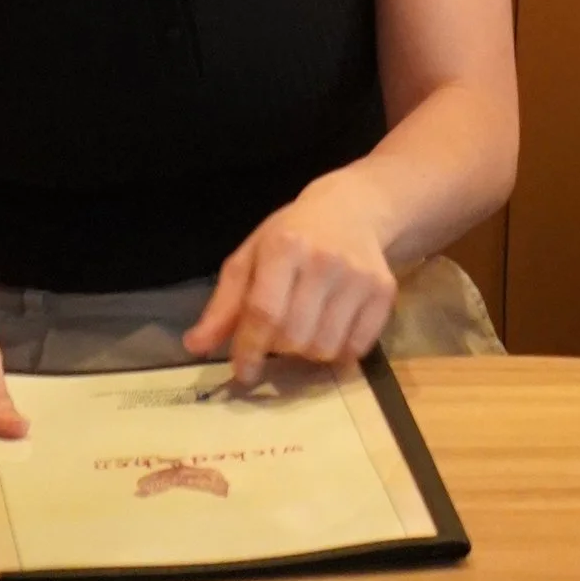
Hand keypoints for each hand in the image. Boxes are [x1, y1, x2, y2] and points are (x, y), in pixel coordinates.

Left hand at [185, 175, 400, 381]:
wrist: (354, 208)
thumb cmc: (294, 234)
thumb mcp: (251, 256)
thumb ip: (224, 304)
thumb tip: (194, 345)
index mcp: (285, 246)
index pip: (263, 313)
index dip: (249, 350)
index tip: (243, 372)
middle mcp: (324, 260)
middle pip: (295, 337)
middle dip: (280, 349)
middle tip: (278, 337)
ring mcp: (359, 276)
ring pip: (325, 348)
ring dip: (308, 352)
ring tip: (305, 329)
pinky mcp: (385, 291)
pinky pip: (357, 349)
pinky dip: (339, 352)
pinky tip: (332, 329)